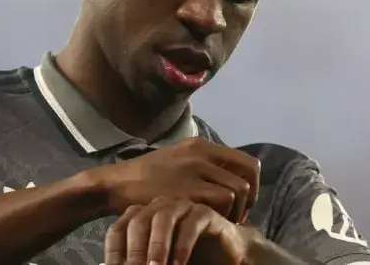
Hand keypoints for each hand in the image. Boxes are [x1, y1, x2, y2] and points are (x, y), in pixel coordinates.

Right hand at [87, 137, 259, 222]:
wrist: (117, 183)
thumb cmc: (146, 177)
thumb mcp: (178, 160)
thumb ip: (203, 166)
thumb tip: (229, 181)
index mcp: (201, 145)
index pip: (247, 162)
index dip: (252, 186)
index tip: (243, 203)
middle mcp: (201, 153)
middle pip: (248, 176)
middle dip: (249, 201)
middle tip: (237, 217)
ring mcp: (194, 170)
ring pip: (238, 190)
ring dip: (236, 211)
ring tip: (221, 223)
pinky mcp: (185, 189)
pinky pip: (220, 201)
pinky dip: (221, 215)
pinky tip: (208, 224)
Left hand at [104, 197, 260, 264]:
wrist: (228, 256)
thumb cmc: (190, 260)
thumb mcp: (159, 264)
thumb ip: (141, 264)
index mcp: (142, 219)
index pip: (118, 230)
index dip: (113, 252)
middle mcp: (159, 208)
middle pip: (137, 221)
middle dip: (135, 250)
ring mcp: (182, 207)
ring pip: (162, 218)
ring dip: (157, 246)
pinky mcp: (205, 212)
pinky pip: (191, 223)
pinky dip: (182, 245)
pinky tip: (179, 264)